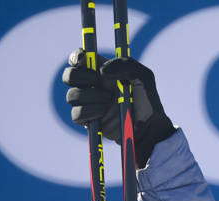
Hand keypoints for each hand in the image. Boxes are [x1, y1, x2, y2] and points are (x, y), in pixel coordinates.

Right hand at [62, 49, 174, 167]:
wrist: (149, 126)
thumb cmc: (147, 99)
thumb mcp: (142, 76)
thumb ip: (124, 65)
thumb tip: (102, 71)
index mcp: (101, 71)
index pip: (79, 59)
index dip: (76, 57)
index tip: (83, 59)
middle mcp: (91, 86)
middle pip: (69, 76)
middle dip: (80, 77)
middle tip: (97, 80)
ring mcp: (88, 103)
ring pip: (72, 96)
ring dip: (90, 96)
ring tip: (109, 100)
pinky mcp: (88, 121)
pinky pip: (77, 114)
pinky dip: (90, 111)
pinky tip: (104, 112)